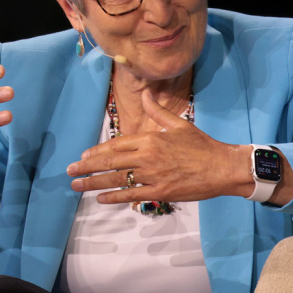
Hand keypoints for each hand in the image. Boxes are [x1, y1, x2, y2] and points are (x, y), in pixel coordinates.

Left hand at [67, 90, 250, 203]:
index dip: (97, 151)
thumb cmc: (202, 145)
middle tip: (70, 171)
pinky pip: (131, 195)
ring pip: (116, 179)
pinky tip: (100, 199)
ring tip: (77, 186)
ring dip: (94, 183)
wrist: (222, 167)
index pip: (116, 145)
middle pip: (110, 162)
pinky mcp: (160, 191)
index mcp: (151, 139)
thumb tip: (146, 93)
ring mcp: (153, 175)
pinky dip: (114, 197)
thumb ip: (158, 111)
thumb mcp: (180, 124)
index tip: (83, 156)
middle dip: (87, 167)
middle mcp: (148, 157)